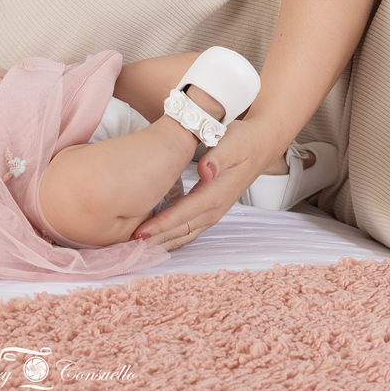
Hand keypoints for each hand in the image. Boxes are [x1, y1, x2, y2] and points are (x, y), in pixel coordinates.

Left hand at [135, 117, 281, 251]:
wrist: (260, 144)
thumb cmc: (243, 141)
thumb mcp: (232, 143)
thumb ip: (218, 157)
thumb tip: (206, 171)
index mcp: (217, 193)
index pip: (184, 214)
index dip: (162, 224)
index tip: (141, 233)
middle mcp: (215, 208)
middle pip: (182, 230)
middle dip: (157, 241)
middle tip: (129, 248)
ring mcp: (214, 211)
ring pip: (185, 234)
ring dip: (163, 242)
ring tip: (138, 249)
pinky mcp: (210, 210)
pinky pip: (189, 228)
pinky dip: (172, 236)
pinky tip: (156, 239)